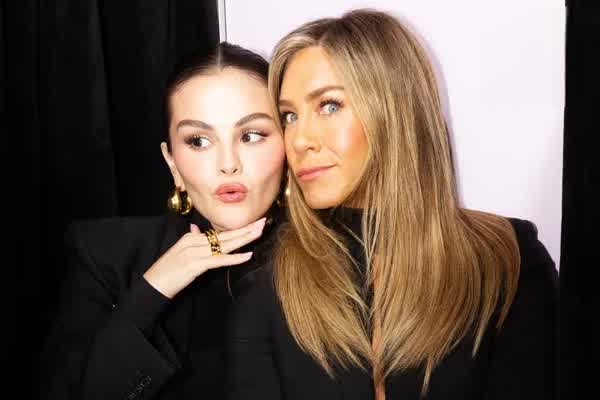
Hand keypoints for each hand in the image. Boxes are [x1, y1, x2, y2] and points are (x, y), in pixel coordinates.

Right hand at [143, 217, 265, 298]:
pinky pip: (219, 260)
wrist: (153, 284)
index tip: (253, 224)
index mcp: (191, 237)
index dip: (238, 229)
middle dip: (246, 228)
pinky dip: (235, 257)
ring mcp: (195, 252)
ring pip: (225, 244)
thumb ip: (190, 239)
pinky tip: (248, 255)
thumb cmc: (167, 271)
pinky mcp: (195, 265)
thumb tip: (196, 229)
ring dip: (244, 238)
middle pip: (225, 234)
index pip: (219, 232)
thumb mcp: (179, 251)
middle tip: (263, 222)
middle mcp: (194, 240)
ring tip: (259, 232)